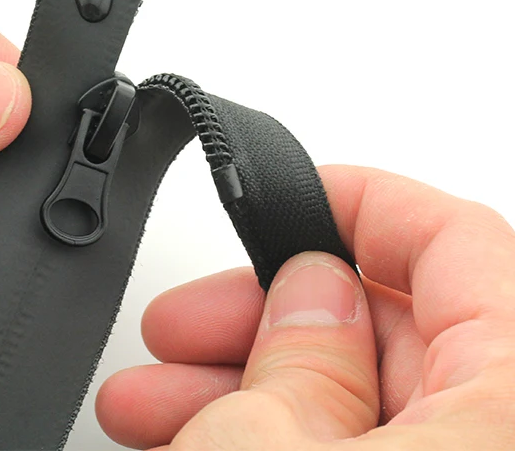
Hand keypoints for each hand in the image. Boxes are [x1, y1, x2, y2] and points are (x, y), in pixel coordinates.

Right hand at [97, 165, 514, 448]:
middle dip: (265, 317)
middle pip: (391, 330)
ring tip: (149, 396)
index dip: (358, 204)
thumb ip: (304, 352)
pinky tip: (186, 434)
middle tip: (185, 322)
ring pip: (362, 402)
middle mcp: (502, 443)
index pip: (456, 243)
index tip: (283, 200)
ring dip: (247, 385)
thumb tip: (316, 290)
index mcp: (513, 408)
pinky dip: (270, 439)